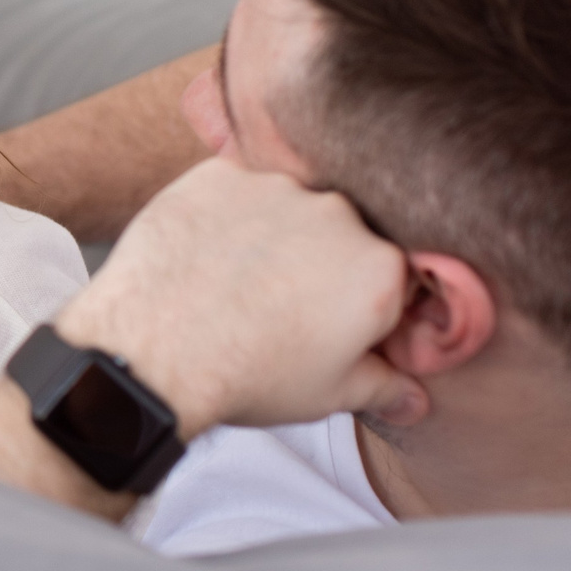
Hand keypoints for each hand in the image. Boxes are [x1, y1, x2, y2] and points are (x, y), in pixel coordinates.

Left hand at [56, 157, 418, 435]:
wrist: (155, 348)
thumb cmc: (248, 375)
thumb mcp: (330, 394)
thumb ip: (383, 386)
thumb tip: (415, 397)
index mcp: (378, 268)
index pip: (393, 274)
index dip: (365, 300)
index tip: (336, 319)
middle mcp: (336, 214)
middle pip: (341, 232)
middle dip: (321, 262)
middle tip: (281, 303)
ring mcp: (275, 186)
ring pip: (286, 205)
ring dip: (272, 232)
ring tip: (236, 279)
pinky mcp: (219, 173)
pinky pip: (233, 189)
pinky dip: (224, 215)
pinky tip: (206, 252)